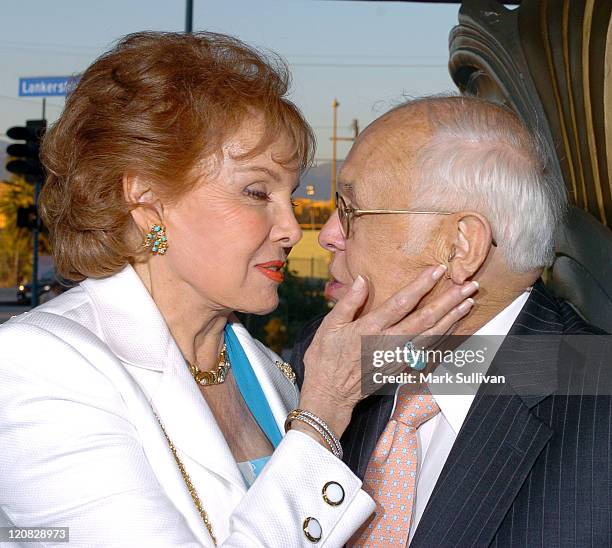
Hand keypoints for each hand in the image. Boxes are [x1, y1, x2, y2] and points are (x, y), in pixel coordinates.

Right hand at [298, 265, 477, 441]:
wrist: (329, 394)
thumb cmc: (325, 358)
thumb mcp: (329, 326)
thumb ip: (348, 302)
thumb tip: (363, 279)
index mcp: (369, 329)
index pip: (400, 303)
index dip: (421, 286)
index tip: (438, 270)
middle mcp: (387, 343)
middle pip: (425, 319)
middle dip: (448, 301)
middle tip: (467, 285)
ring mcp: (397, 358)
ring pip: (431, 336)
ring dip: (452, 318)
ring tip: (468, 302)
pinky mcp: (401, 368)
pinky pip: (428, 351)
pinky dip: (444, 338)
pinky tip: (454, 326)